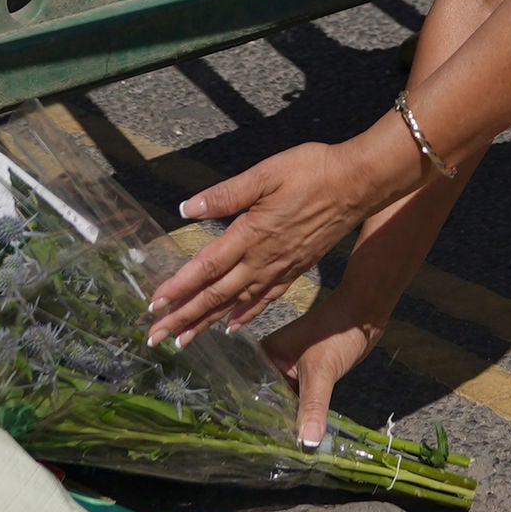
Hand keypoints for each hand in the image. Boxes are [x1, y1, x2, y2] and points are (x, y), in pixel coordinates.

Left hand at [144, 138, 392, 345]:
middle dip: (183, 317)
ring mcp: (279, 269)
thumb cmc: (311, 171)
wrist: (357, 185)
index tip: (153, 305)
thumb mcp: (264, 174)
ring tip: (183, 340)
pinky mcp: (294, 270)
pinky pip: (264, 301)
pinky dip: (244, 317)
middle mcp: (262, 260)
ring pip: (235, 304)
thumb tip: (186, 208)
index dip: (178, 288)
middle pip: (215, 295)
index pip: (205, 268)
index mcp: (250, 235)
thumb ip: (225, 195)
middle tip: (155, 337)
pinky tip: (230, 328)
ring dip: (206, 323)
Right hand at [260, 283, 388, 445]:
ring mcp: (291, 371)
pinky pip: (301, 400)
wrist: (363, 314)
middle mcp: (273, 364)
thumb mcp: (321, 373)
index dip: (256, 419)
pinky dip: (303, 414)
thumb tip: (306, 446)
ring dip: (290, 422)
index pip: (253, 393)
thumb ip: (313, 409)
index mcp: (265, 356)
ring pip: (287, 403)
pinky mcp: (308, 376)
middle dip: (273, 425)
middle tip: (269, 455)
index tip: (255, 445)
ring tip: (285, 452)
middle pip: (269, 401)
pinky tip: (302, 435)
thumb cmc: (335, 334)